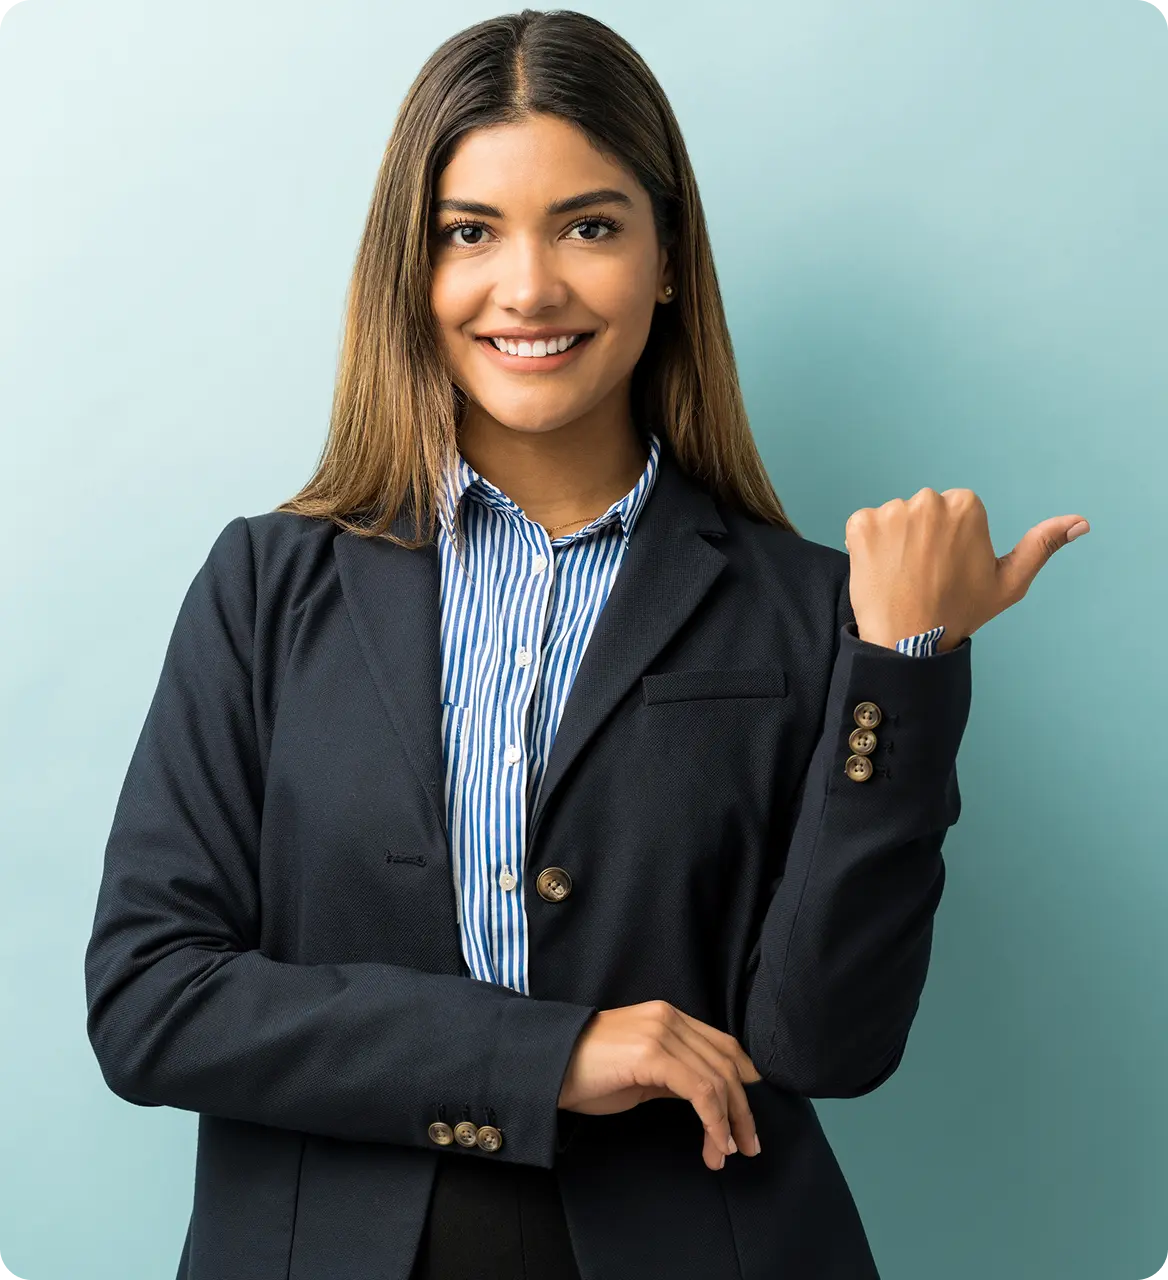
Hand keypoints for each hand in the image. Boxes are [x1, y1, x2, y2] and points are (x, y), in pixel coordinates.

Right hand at [557, 1001, 763, 1169]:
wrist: (547, 1068)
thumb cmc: (587, 1073)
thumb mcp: (640, 1071)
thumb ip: (674, 1074)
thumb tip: (706, 1097)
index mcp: (667, 1016)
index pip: (722, 1045)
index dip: (744, 1080)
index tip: (749, 1116)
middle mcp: (668, 1017)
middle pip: (726, 1062)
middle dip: (743, 1108)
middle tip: (749, 1146)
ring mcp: (660, 1032)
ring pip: (717, 1078)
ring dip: (730, 1122)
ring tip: (727, 1153)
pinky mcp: (651, 1053)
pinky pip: (699, 1090)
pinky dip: (714, 1121)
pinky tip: (714, 1144)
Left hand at [844, 488, 1089, 651]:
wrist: (910, 641)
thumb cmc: (961, 612)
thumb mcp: (1009, 582)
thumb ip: (1042, 545)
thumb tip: (1081, 523)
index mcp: (966, 505)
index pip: (954, 511)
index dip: (951, 542)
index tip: (949, 568)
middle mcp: (928, 500)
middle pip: (923, 512)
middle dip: (922, 538)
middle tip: (924, 576)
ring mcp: (892, 512)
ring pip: (893, 521)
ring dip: (894, 543)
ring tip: (902, 577)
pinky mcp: (861, 525)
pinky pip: (862, 527)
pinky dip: (866, 547)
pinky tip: (880, 572)